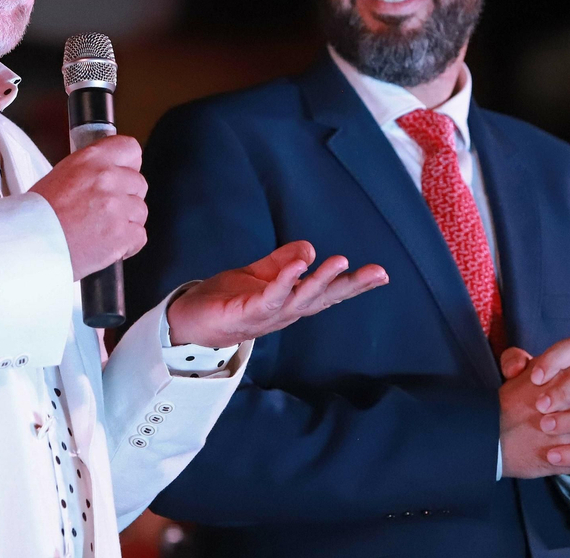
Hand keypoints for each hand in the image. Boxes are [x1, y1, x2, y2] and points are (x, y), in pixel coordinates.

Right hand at [29, 136, 146, 280]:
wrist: (28, 243)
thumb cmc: (37, 215)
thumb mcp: (61, 174)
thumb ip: (91, 171)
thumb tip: (110, 172)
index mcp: (91, 160)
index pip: (130, 148)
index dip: (129, 164)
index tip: (123, 173)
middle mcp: (107, 179)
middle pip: (139, 183)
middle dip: (126, 197)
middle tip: (105, 210)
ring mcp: (117, 207)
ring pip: (140, 211)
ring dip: (126, 221)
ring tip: (102, 229)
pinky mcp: (122, 234)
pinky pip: (139, 236)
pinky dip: (127, 244)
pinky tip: (108, 244)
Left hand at [164, 242, 388, 347]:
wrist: (187, 319)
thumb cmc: (225, 299)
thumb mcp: (259, 275)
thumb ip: (283, 262)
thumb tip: (311, 249)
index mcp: (290, 302)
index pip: (327, 292)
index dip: (354, 285)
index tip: (382, 274)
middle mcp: (283, 312)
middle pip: (322, 299)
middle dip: (350, 286)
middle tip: (377, 273)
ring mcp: (265, 316)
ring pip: (299, 300)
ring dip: (321, 282)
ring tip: (341, 262)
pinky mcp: (244, 313)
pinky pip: (269, 297)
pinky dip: (285, 282)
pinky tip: (299, 266)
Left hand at [498, 338, 569, 479]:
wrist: (532, 439)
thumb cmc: (530, 402)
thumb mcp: (518, 381)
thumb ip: (513, 363)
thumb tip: (516, 368)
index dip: (558, 359)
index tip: (534, 378)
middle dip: (569, 392)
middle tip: (540, 406)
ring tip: (545, 428)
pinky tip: (553, 456)